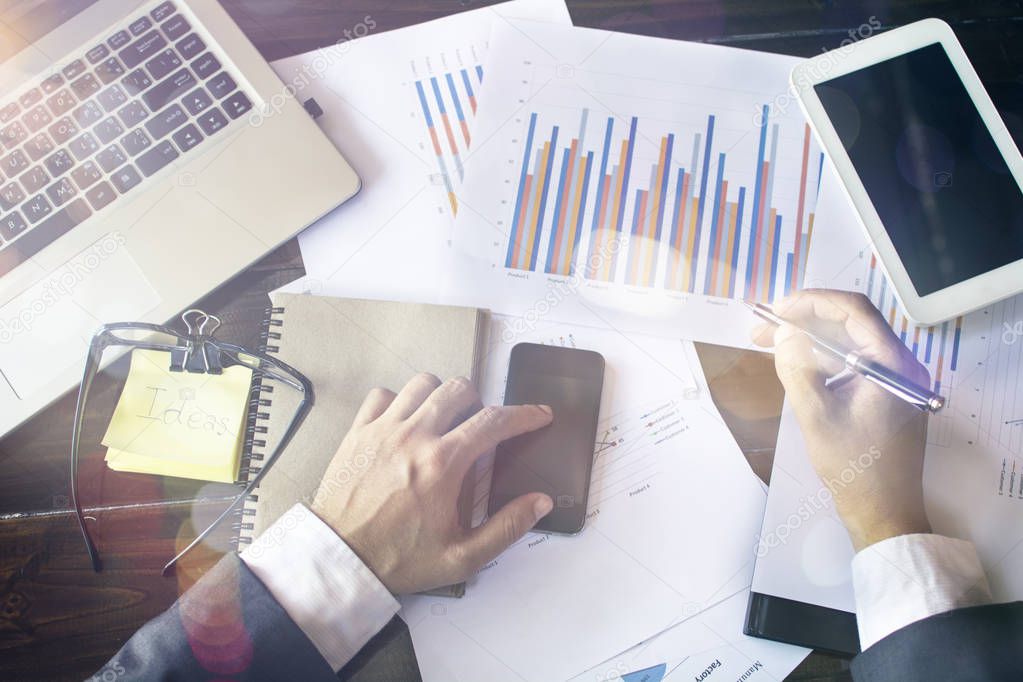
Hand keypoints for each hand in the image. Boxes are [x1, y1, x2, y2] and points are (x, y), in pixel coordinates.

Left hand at [310, 373, 554, 593]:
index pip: (494, 421)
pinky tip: (404, 423)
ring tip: (443, 420)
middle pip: (459, 389)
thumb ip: (507, 528)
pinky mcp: (358, 432)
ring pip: (422, 384)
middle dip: (479, 401)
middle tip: (479, 427)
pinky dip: (399, 402)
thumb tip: (540, 501)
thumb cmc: (399, 560)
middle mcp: (414, 436)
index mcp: (443, 464)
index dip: (524, 414)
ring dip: (441, 396)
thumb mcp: (462, 558)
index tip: (539, 414)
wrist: (340, 560)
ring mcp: (383, 430)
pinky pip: (383, 395)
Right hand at [752, 290, 931, 550]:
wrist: (884, 512)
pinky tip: (794, 362)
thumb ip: (798, 369)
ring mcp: (895, 379)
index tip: (777, 311)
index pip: (854, 311)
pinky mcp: (885, 393)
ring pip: (849, 342)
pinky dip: (822, 357)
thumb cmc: (855, 470)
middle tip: (763, 326)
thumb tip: (783, 333)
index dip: (812, 302)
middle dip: (805, 319)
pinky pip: (852, 362)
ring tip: (768, 341)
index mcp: (894, 365)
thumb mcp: (817, 418)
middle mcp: (901, 365)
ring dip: (810, 337)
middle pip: (852, 322)